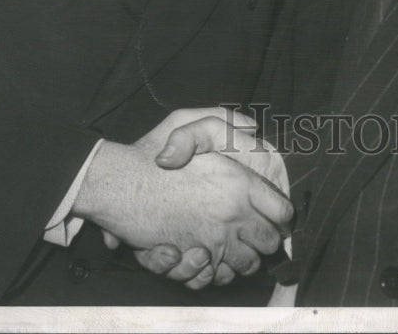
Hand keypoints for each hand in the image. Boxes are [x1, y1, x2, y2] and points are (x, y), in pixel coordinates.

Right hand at [76, 108, 291, 286]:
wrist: (116, 183)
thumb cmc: (149, 151)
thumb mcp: (187, 121)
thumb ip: (224, 120)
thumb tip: (252, 126)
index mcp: (238, 181)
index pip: (281, 210)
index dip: (280, 215)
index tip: (275, 216)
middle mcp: (231, 212)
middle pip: (269, 242)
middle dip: (265, 241)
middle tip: (256, 236)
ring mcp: (213, 239)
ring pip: (246, 264)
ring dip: (243, 260)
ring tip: (233, 249)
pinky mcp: (190, 258)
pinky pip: (218, 277)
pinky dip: (217, 273)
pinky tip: (209, 259)